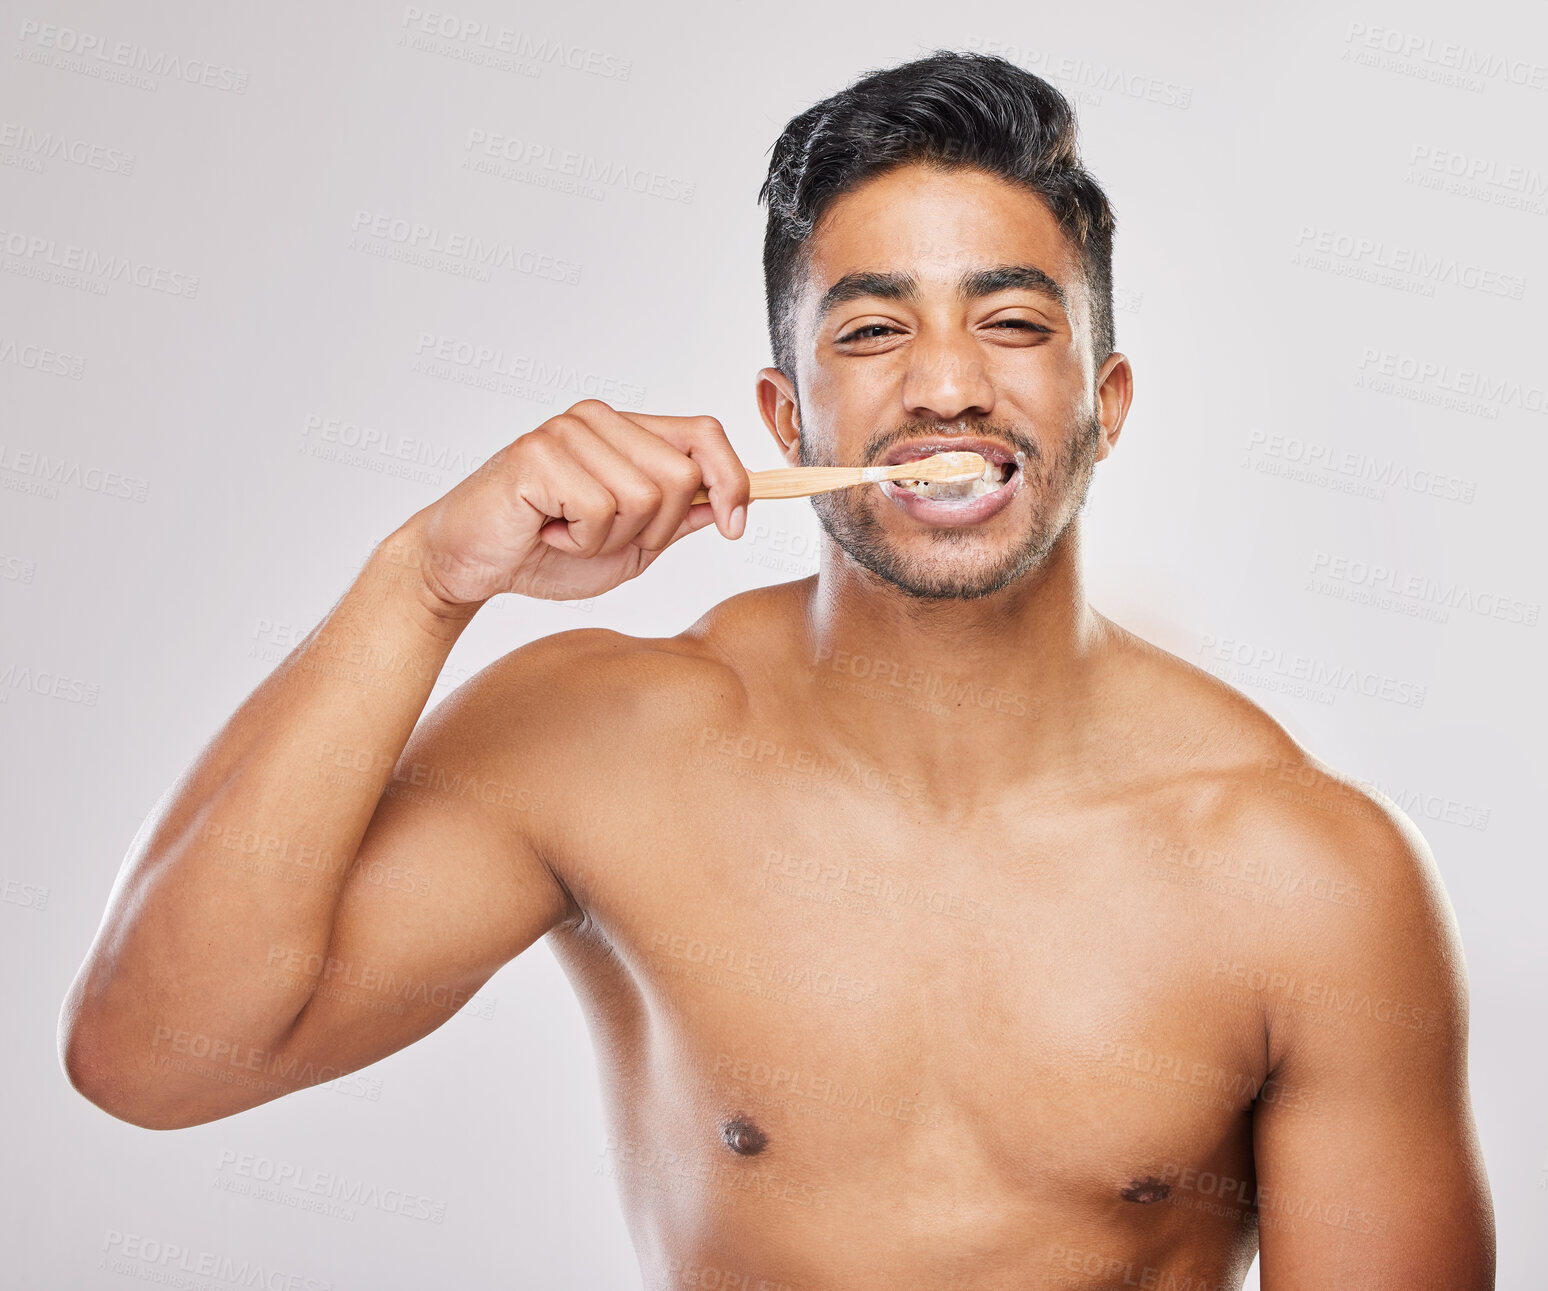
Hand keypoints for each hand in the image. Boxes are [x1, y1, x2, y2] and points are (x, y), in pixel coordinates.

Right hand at [393, 400, 750, 607]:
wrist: (468, 564)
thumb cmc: (543, 551)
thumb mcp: (630, 546)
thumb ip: (675, 521)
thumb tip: (728, 505)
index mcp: (625, 431)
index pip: (704, 433)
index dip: (733, 480)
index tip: (735, 526)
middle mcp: (598, 419)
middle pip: (681, 475)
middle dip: (655, 530)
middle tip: (605, 540)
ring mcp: (568, 431)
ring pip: (643, 497)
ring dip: (611, 539)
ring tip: (569, 535)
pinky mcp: (539, 454)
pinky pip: (599, 509)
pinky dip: (580, 541)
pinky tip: (547, 533)